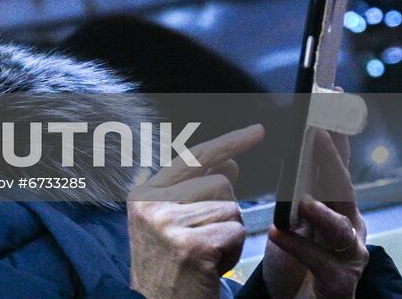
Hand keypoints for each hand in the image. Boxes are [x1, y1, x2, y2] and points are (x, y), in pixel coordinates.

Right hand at [127, 124, 263, 298]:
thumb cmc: (172, 270)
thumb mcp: (174, 225)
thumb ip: (196, 191)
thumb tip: (230, 164)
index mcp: (143, 194)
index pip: (192, 157)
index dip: (229, 143)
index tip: (258, 131)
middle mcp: (150, 203)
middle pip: (219, 184)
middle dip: (224, 212)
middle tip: (203, 242)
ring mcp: (167, 223)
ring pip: (230, 208)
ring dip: (229, 234)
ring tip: (206, 256)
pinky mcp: (190, 245)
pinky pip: (235, 232)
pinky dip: (233, 252)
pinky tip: (211, 266)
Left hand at [262, 129, 367, 298]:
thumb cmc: (297, 259)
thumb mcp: (294, 219)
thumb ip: (292, 189)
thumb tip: (255, 152)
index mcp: (337, 204)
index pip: (336, 160)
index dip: (335, 128)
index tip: (331, 92)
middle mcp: (350, 224)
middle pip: (343, 186)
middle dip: (332, 156)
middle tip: (316, 130)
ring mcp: (349, 254)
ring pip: (340, 227)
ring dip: (321, 209)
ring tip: (302, 198)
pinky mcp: (340, 282)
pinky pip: (321, 261)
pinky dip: (299, 245)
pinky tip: (276, 231)